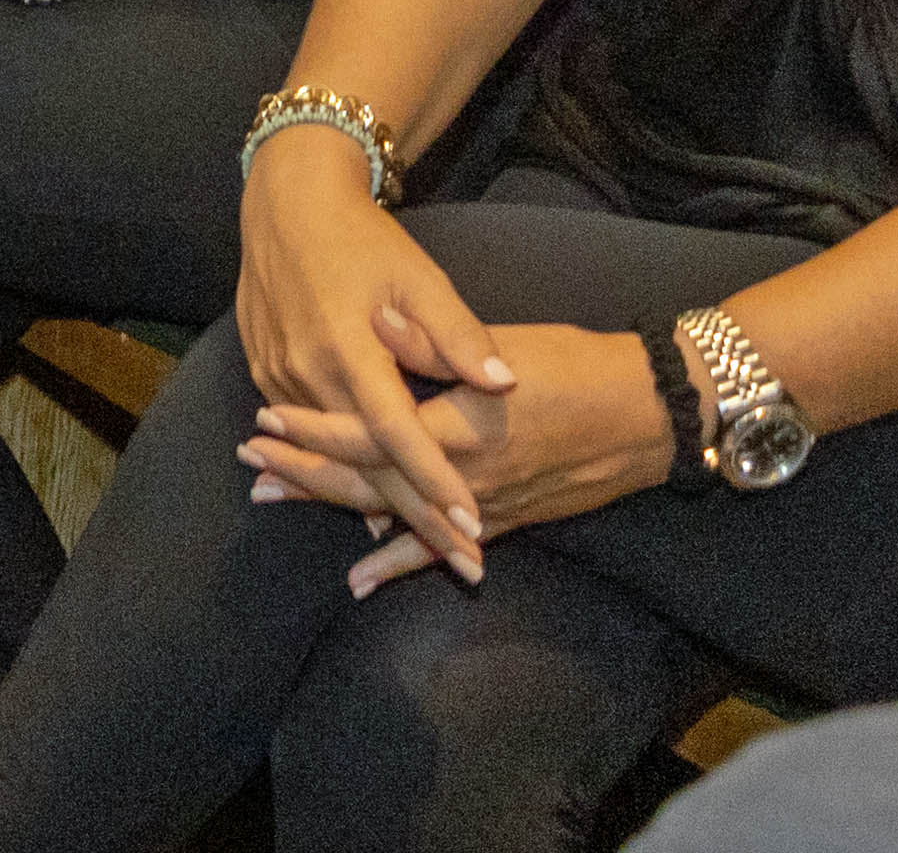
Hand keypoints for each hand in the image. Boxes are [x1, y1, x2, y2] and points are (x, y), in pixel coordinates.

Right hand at [230, 130, 527, 571]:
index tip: (474, 527)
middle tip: (469, 564)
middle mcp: (307, 373)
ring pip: (334, 460)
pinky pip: (309, 436)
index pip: (398, 434)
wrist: (284, 204)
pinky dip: (343, 474)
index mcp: (348, 349)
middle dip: (420, 521)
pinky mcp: (266, 373)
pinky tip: (372, 506)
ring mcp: (279, 377)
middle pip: (368, 466)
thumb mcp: (419, 276)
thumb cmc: (363, 239)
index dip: (436, 483)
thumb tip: (503, 384)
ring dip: (382, 505)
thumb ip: (459, 335)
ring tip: (433, 550)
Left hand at [247, 323, 671, 592]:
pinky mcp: (503, 521)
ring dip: (332, 506)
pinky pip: (439, 548)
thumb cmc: (573, 367)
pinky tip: (360, 579)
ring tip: (275, 498)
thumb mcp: (500, 344)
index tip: (267, 418)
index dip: (316, 427)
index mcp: (459, 426)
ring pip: (392, 513)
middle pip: (368, 481)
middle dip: (305, 472)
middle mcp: (465, 477)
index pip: (369, 432)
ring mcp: (483, 506)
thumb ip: (435, 340)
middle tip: (250, 464)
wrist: (646, 416)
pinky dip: (398, 561)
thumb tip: (378, 319)